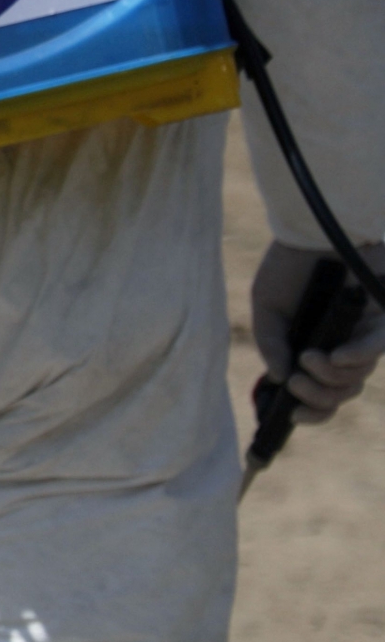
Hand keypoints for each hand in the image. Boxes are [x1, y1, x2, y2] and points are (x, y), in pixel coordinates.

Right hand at [250, 240, 384, 422]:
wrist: (313, 227)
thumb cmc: (291, 264)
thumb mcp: (268, 307)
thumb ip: (272, 343)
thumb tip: (278, 379)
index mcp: (316, 347)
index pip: (322, 391)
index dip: (311, 410)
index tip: (291, 415)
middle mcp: (344, 345)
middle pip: (342, 392)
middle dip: (318, 397)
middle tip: (296, 382)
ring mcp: (365, 333)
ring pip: (358, 375)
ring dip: (332, 376)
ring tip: (309, 357)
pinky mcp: (384, 317)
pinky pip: (378, 347)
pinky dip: (358, 356)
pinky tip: (336, 355)